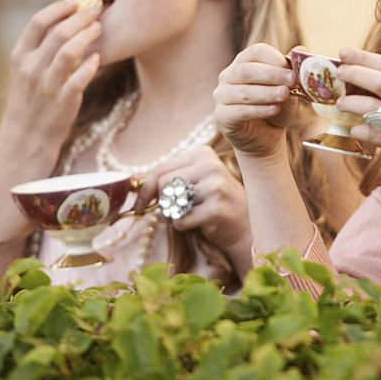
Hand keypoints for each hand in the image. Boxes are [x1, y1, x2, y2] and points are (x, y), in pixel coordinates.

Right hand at [2, 0, 101, 147]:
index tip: (76, 0)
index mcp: (20, 56)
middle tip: (96, 10)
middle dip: (80, 17)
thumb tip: (66, 21)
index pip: (38, 22)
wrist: (26, 137)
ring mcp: (47, 84)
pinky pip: (80, 77)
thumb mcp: (26, 70)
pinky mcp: (64, 100)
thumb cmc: (32, 98)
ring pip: (70, 51)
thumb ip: (41, 48)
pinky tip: (99, 58)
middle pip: (58, 32)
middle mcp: (31, 68)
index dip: (59, 7)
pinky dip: (91, 64)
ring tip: (99, 28)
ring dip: (87, 36)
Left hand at [135, 145, 249, 249]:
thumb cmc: (215, 201)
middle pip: (163, 184)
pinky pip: (180, 220)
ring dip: (173, 214)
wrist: (246, 224)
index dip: (145, 189)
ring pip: (170, 202)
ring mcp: (215, 187)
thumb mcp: (197, 180)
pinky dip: (183, 226)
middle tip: (169, 212)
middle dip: (161, 202)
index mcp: (203, 153)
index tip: (139, 205)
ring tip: (191, 214)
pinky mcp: (215, 209)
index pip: (161, 168)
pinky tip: (200, 223)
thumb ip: (171, 177)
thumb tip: (134, 184)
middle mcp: (210, 166)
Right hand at [213, 43, 298, 157]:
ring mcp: (221, 96)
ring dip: (267, 93)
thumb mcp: (288, 88)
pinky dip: (259, 110)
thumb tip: (302, 49)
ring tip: (285, 95)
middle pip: (247, 70)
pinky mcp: (221, 116)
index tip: (292, 69)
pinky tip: (275, 109)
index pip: (256, 52)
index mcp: (244, 62)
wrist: (267, 138)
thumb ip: (292, 70)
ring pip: (243, 91)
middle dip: (272, 75)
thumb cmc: (277, 107)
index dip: (275, 58)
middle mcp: (228, 76)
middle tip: (292, 81)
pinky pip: (240, 111)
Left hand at [335, 48, 380, 190]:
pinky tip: (354, 128)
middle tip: (338, 73)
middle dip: (353, 74)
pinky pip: (371, 133)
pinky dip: (358, 129)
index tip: (344, 52)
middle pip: (377, 81)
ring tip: (340, 103)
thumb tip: (375, 81)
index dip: (363, 57)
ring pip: (370, 106)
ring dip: (350, 103)